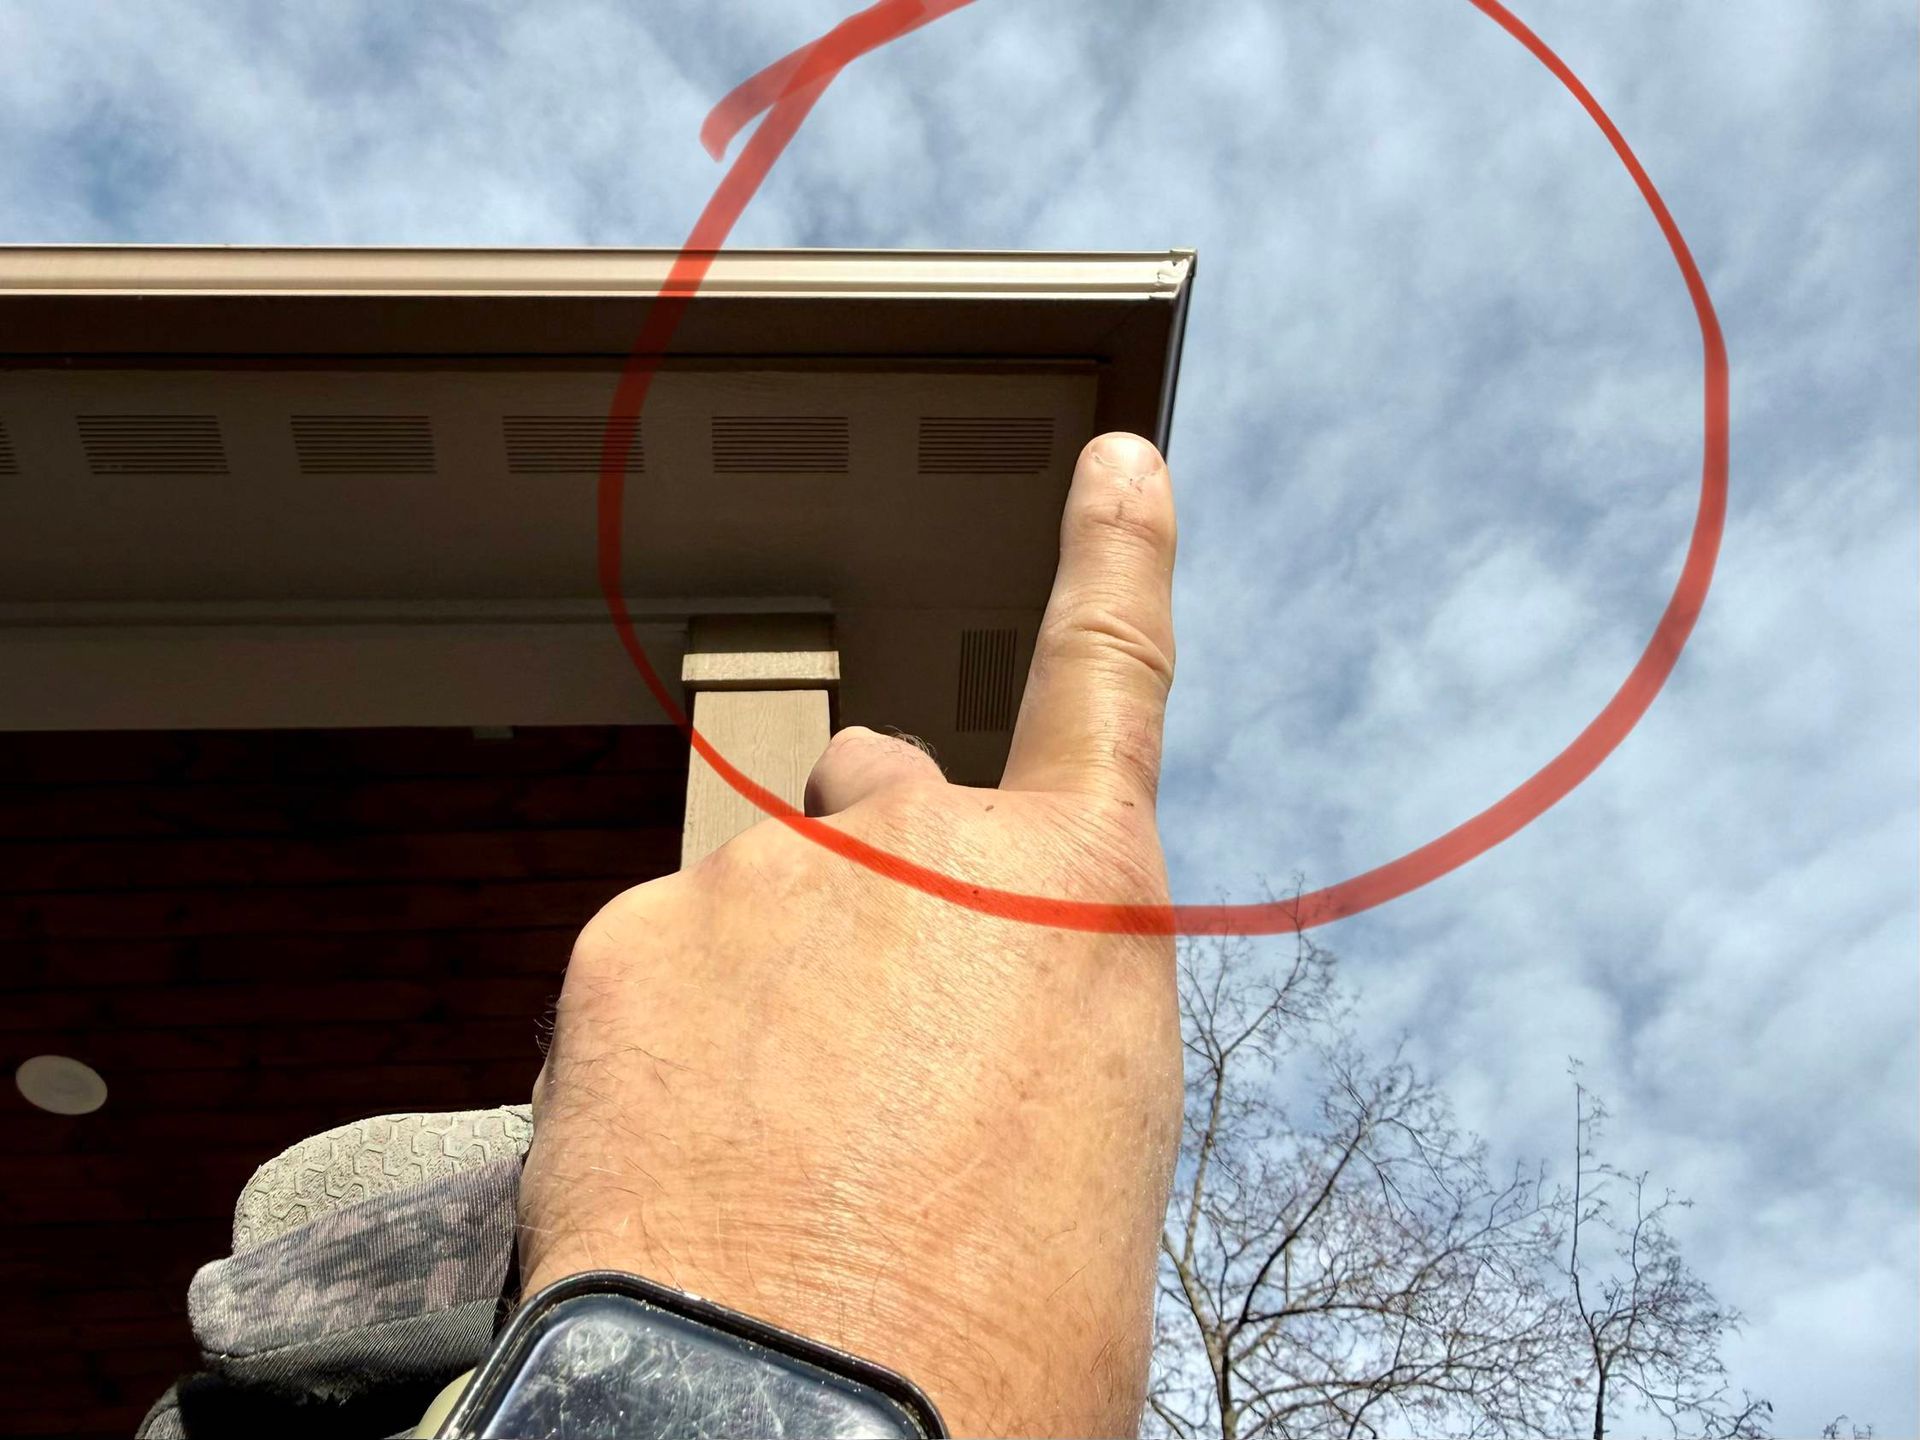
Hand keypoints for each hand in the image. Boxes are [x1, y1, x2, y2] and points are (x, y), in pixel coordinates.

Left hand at [518, 431, 1181, 1437]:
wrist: (808, 1426)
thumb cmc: (996, 1336)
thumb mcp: (1089, 1158)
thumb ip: (1032, 1018)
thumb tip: (969, 1021)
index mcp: (1071, 898)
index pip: (1108, 676)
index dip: (1117, 561)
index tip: (1114, 469)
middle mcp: (923, 845)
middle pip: (885, 790)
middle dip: (877, 877)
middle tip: (861, 1039)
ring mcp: (764, 881)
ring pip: (761, 889)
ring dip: (764, 972)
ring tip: (765, 1136)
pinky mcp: (626, 943)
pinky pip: (653, 965)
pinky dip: (662, 1039)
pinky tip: (679, 1154)